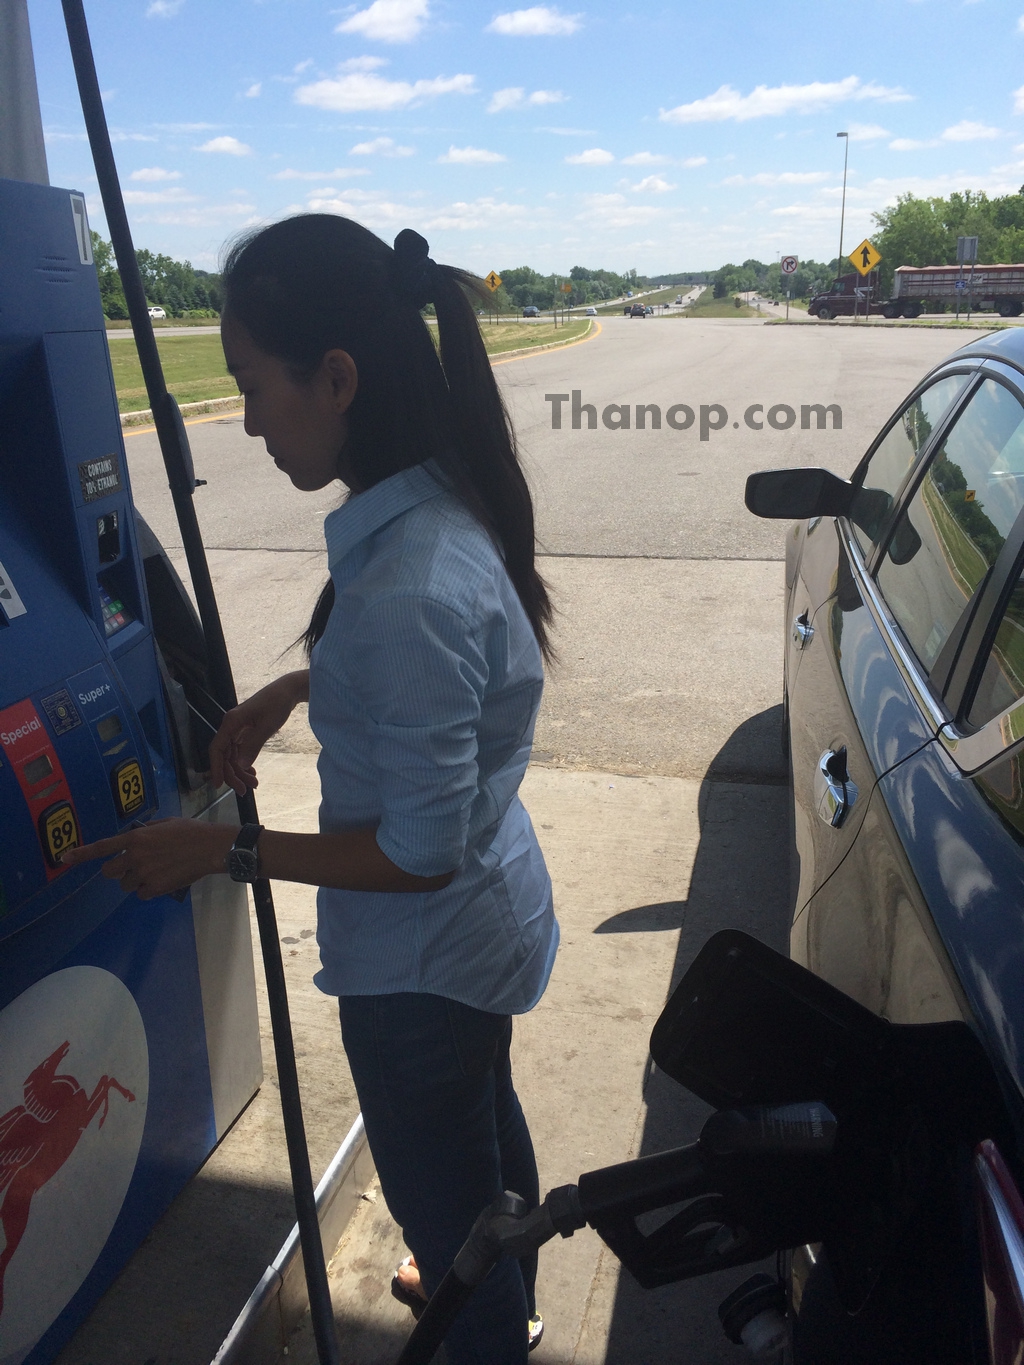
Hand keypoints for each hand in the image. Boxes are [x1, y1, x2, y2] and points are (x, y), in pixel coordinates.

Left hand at [60, 818, 235, 899]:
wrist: (211, 847)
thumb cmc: (191, 832)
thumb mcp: (165, 824)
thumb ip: (146, 832)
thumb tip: (136, 840)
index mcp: (136, 838)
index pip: (102, 848)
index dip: (82, 854)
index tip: (65, 859)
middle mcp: (135, 857)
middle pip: (109, 872)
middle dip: (117, 871)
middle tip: (133, 868)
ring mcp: (144, 874)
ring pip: (126, 885)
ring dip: (136, 880)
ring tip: (156, 872)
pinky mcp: (155, 888)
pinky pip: (142, 894)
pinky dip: (150, 889)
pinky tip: (164, 880)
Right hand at [209, 671, 308, 794]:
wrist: (288, 691)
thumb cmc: (277, 704)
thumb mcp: (266, 727)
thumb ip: (252, 746)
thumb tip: (240, 767)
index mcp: (231, 722)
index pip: (216, 749)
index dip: (215, 768)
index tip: (219, 786)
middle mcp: (231, 726)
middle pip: (224, 756)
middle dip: (233, 774)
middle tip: (246, 791)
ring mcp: (237, 729)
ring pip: (233, 756)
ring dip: (240, 771)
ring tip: (254, 784)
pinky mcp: (245, 731)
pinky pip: (240, 751)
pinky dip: (245, 763)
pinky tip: (252, 772)